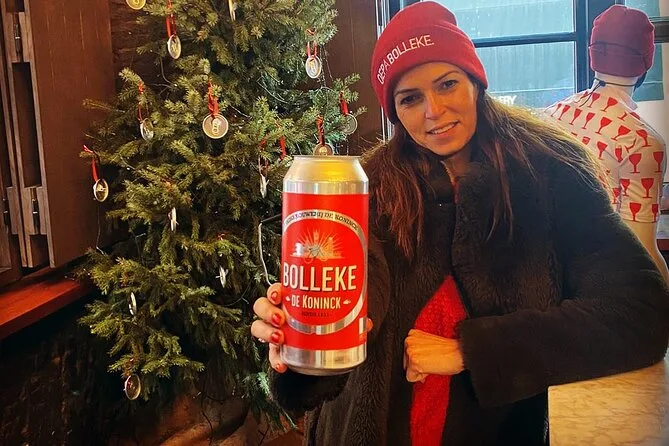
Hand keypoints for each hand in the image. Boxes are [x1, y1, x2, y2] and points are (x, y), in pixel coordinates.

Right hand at [250, 283, 374, 374]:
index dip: (274, 290)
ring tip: (280, 338)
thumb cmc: (325, 323)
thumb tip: (367, 323)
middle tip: (281, 318)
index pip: (276, 289)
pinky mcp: (276, 350)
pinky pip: (269, 354)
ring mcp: (274, 331)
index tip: (280, 294)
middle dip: (268, 311)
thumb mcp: (337, 317)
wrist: (322, 349)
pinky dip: (275, 360)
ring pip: (258, 327)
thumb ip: (351, 318)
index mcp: (291, 298)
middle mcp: (278, 312)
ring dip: (266, 331)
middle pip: (262, 305)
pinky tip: (282, 366)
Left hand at [404, 329, 463, 382]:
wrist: (459, 353)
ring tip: (432, 364)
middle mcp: (409, 340)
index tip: (427, 359)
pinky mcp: (414, 362)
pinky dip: (421, 377)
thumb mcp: (428, 344)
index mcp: (412, 334)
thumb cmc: (449, 350)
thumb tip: (411, 364)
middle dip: (417, 366)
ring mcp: (410, 351)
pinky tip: (431, 368)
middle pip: (405, 363)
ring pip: (408, 371)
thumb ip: (418, 349)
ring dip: (420, 371)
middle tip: (431, 362)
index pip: (406, 354)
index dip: (418, 360)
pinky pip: (411, 378)